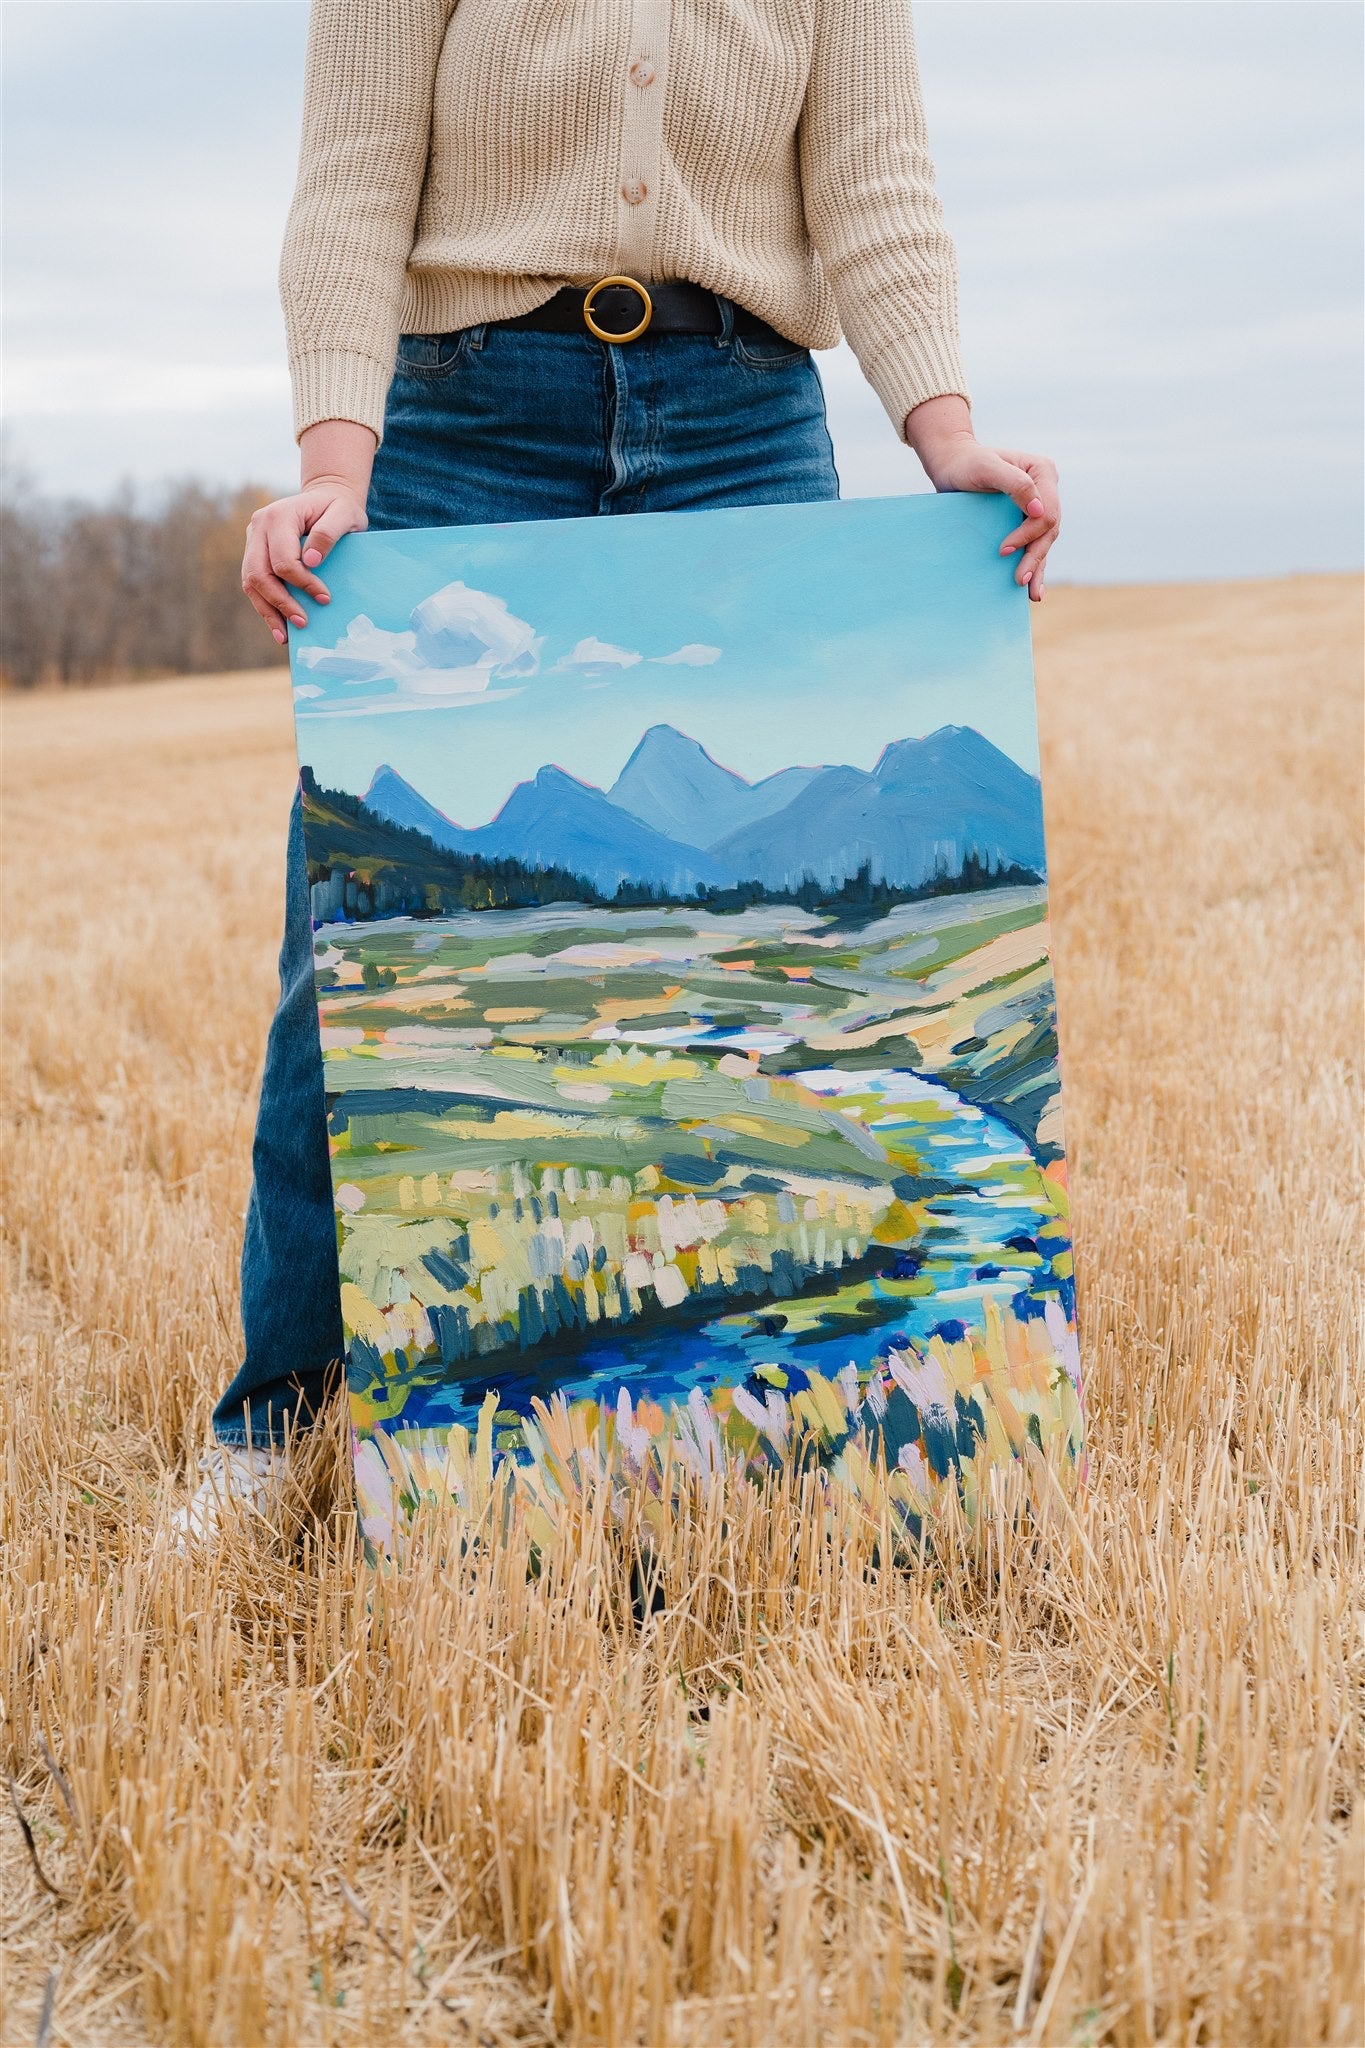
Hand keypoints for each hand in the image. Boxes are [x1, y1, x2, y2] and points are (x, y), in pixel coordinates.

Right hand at [241, 419, 376, 642]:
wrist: (326, 499)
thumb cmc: (339, 507)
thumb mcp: (345, 513)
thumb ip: (328, 533)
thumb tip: (311, 562)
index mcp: (278, 516)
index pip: (283, 560)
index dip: (302, 583)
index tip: (325, 598)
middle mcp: (258, 526)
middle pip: (259, 573)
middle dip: (281, 602)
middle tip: (303, 623)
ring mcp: (253, 540)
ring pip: (250, 582)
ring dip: (268, 610)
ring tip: (285, 636)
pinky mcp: (254, 552)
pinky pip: (253, 584)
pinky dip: (265, 606)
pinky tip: (279, 627)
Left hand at [905, 395, 1059, 600]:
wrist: (952, 464)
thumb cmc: (966, 463)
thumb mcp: (987, 468)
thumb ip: (1015, 485)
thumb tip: (1039, 511)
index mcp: (1043, 472)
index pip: (1046, 513)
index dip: (1029, 535)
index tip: (1003, 550)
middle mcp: (1045, 489)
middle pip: (1048, 530)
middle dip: (1034, 557)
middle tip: (1018, 581)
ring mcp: (1037, 504)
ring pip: (1044, 540)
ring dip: (1038, 566)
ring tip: (1031, 593)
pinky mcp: (1025, 518)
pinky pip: (1033, 543)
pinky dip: (1033, 563)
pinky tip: (1031, 584)